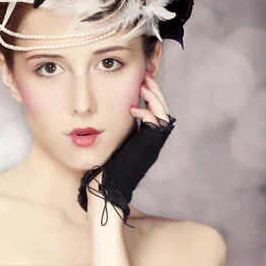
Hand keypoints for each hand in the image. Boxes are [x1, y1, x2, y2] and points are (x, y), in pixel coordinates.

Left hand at [77, 69, 175, 227]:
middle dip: (155, 91)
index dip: (150, 95)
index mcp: (144, 139)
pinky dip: (146, 113)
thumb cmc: (102, 170)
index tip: (141, 81)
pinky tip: (132, 109)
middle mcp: (152, 141)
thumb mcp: (111, 144)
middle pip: (163, 109)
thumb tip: (106, 114)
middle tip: (146, 75)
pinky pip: (155, 125)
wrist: (105, 190)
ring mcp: (152, 144)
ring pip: (163, 114)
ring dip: (154, 97)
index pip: (154, 111)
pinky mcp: (148, 147)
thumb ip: (116, 130)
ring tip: (143, 85)